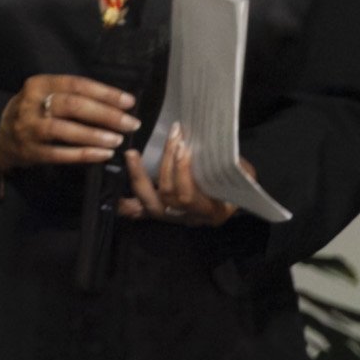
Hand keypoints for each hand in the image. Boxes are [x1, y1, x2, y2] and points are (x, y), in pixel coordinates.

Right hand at [0, 73, 134, 171]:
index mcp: (39, 84)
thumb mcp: (46, 95)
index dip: (105, 93)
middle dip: (105, 115)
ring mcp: (27, 128)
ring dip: (94, 135)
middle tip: (130, 123)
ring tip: (117, 140)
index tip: (129, 102)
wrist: (2, 138)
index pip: (76, 84)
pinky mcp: (29, 151)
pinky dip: (83, 155)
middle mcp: (30, 104)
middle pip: (72, 106)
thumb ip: (74, 96)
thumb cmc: (35, 112)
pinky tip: (103, 155)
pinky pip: (59, 153)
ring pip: (63, 130)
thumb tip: (119, 104)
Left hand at [120, 126, 245, 227]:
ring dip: (139, 177)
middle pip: (167, 195)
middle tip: (172, 140)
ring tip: (132, 154)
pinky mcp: (159, 214)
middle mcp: (188, 218)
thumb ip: (235, 168)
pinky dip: (126, 204)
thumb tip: (218, 150)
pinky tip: (115, 194)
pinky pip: (138, 212)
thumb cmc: (237, 186)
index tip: (183, 147)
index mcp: (211, 211)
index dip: (181, 171)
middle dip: (166, 165)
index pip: (186, 195)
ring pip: (149, 203)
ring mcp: (172, 218)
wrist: (232, 201)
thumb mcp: (244, 177)